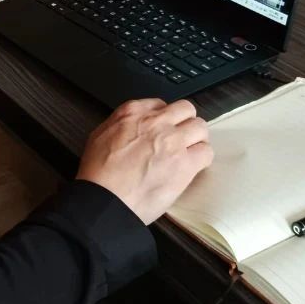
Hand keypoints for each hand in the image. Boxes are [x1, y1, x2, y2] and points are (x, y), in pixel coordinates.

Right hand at [76, 98, 212, 223]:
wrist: (105, 199)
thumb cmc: (98, 174)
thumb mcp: (99, 135)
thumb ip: (119, 123)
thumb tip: (131, 125)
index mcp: (133, 112)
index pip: (161, 104)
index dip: (165, 118)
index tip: (164, 129)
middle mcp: (156, 122)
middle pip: (186, 109)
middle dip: (185, 123)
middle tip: (181, 138)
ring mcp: (173, 141)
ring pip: (201, 127)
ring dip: (197, 139)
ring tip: (190, 152)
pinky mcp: (185, 164)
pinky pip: (206, 152)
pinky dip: (202, 158)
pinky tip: (193, 167)